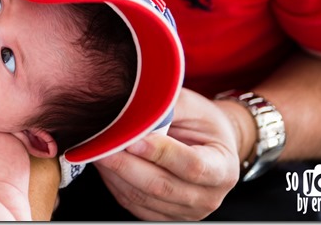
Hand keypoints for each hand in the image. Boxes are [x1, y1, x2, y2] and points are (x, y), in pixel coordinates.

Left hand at [93, 88, 239, 219]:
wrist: (210, 145)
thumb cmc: (202, 123)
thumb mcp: (193, 106)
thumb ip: (167, 107)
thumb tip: (134, 110)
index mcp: (223, 168)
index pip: (192, 166)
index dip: (160, 154)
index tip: (133, 140)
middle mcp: (208, 196)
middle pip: (161, 186)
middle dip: (126, 164)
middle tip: (102, 144)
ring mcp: (186, 211)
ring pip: (142, 197)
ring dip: (115, 174)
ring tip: (97, 150)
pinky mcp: (165, 216)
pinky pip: (133, 203)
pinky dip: (115, 183)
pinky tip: (105, 164)